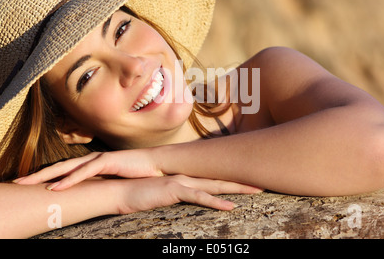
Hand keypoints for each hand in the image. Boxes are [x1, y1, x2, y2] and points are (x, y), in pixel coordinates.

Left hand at [14, 150, 161, 189]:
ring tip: (28, 183)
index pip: (64, 170)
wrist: (156, 165)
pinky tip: (57, 186)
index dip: (45, 176)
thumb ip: (99, 185)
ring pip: (67, 167)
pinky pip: (85, 171)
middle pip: (59, 166)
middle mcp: (91, 159)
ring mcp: (99, 159)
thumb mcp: (113, 181)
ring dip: (46, 175)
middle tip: (17, 182)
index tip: (29, 185)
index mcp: (91, 164)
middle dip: (37, 174)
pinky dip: (69, 179)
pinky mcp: (108, 162)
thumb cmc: (136, 173)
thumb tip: (89, 196)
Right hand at [115, 175, 261, 213]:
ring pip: (215, 186)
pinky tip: (230, 206)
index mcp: (186, 179)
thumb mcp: (160, 194)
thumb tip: (184, 197)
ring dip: (237, 188)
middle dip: (243, 181)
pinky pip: (199, 197)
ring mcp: (182, 183)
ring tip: (257, 190)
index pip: (213, 179)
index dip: (231, 179)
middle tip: (263, 182)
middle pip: (221, 179)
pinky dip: (215, 201)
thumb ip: (174, 194)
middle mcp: (187, 178)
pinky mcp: (174, 190)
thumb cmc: (138, 193)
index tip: (247, 180)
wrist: (119, 189)